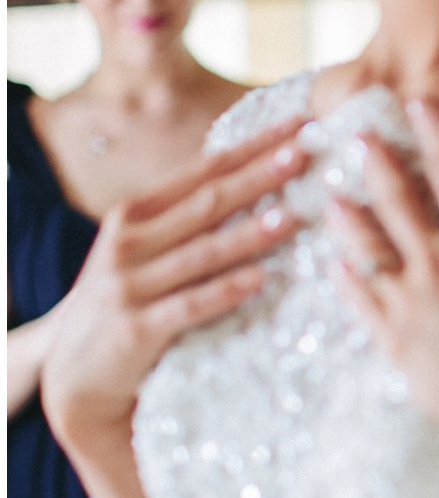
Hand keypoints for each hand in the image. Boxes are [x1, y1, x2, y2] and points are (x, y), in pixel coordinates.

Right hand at [42, 118, 308, 441]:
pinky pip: (190, 305)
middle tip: (305, 152)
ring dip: (249, 234)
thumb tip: (261, 178)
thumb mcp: (145, 250)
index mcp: (137, 214)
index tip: (299, 125)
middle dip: (259, 175)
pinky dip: (226, 290)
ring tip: (293, 216)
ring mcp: (130, 284)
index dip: (253, 146)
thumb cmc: (128, 299)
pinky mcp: (137, 328)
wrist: (75, 372)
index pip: (204, 171)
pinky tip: (262, 279)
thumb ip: (189, 219)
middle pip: (208, 202)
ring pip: (202, 252)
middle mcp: (130, 242)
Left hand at [327, 99, 438, 471]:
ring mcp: (412, 304)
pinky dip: (349, 281)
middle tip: (358, 140)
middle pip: (398, 201)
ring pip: (369, 249)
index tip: (418, 104)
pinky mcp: (399, 344)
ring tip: (333, 198)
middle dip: (379, 165)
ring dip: (350, 219)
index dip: (435, 132)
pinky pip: (364, 304)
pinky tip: (339, 267)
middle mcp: (437, 261)